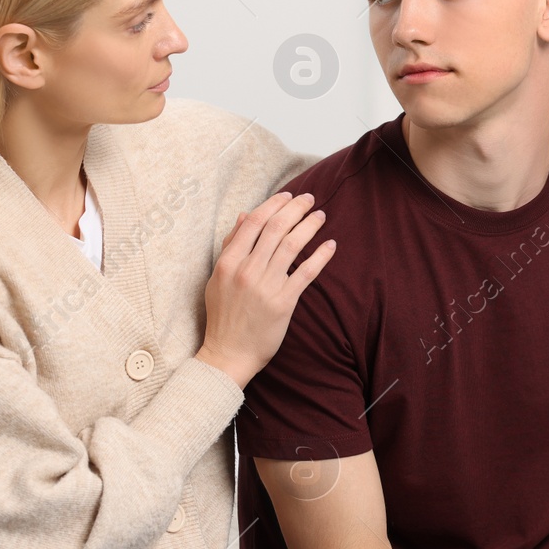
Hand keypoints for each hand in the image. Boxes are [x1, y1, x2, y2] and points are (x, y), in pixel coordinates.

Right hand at [196, 191, 335, 387]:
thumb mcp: (218, 278)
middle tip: (310, 198)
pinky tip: (330, 244)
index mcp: (229, 262)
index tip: (288, 196)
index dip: (274, 204)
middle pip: (276, 228)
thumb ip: (231, 246)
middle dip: (296, 208)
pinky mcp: (284, 302)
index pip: (254, 222)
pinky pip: (306, 273)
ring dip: (309, 226)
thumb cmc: (223, 315)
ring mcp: (266, 286)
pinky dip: (320, 256)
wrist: (229, 353)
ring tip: (321, 216)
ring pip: (292, 245)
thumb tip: (244, 216)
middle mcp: (247, 270)